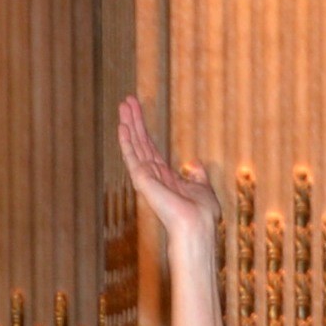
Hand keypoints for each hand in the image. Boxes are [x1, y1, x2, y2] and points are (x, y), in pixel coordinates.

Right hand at [118, 97, 221, 258]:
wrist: (197, 224)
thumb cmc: (202, 213)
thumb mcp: (203, 188)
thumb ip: (197, 175)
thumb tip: (194, 164)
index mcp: (165, 177)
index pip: (151, 148)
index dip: (144, 129)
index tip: (138, 111)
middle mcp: (153, 175)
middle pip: (141, 142)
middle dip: (134, 121)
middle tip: (127, 101)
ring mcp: (146, 177)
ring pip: (135, 145)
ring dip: (129, 124)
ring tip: (123, 105)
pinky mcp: (142, 179)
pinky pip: (132, 156)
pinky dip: (126, 141)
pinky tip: (122, 125)